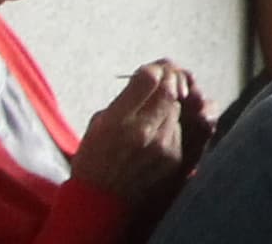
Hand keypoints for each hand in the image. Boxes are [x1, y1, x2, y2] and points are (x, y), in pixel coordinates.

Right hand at [73, 61, 193, 202]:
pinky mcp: (173, 158)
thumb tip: (149, 77)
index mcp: (118, 120)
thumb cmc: (94, 159)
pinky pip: (178, 131)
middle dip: (168, 82)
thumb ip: (124, 100)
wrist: (99, 202)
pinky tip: (154, 139)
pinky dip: (170, 128)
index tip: (151, 72)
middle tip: (163, 82)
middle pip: (169, 90)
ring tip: (152, 117)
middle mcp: (142, 131)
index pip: (149, 78)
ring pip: (176, 109)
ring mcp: (160, 146)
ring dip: (168, 106)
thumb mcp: (98, 123)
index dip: (154, 69)